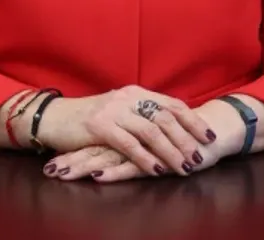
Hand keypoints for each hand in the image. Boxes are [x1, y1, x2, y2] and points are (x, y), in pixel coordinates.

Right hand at [36, 86, 216, 176]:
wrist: (53, 118)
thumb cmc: (88, 119)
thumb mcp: (119, 111)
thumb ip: (142, 115)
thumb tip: (171, 128)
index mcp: (136, 93)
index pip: (172, 105)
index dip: (192, 121)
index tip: (209, 137)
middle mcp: (128, 98)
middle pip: (166, 118)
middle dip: (186, 140)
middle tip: (200, 158)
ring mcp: (113, 110)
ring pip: (151, 132)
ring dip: (170, 152)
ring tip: (183, 168)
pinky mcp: (99, 126)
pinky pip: (128, 144)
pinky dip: (145, 158)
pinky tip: (156, 170)